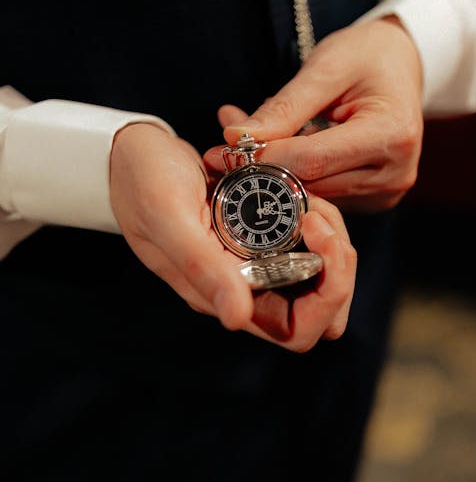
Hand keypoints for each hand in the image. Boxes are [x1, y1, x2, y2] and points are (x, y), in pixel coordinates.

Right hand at [110, 124, 355, 351]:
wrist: (132, 152)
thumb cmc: (142, 182)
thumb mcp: (169, 218)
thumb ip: (201, 268)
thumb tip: (237, 319)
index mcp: (224, 293)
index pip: (298, 328)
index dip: (327, 293)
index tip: (318, 233)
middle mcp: (243, 283)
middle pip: (319, 300)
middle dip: (337, 260)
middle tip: (319, 212)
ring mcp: (251, 258)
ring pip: (318, 267)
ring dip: (328, 232)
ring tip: (308, 193)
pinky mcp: (255, 231)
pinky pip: (303, 234)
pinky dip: (311, 209)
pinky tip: (295, 181)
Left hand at [206, 16, 422, 211]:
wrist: (400, 64)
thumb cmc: (366, 56)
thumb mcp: (325, 68)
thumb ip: (284, 108)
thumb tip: (237, 138)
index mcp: (393, 135)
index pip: (314, 160)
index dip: (266, 157)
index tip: (223, 150)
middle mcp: (395, 172)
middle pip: (312, 183)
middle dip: (264, 166)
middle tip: (224, 147)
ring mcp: (386, 190)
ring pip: (313, 192)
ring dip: (276, 172)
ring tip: (250, 140)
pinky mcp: (373, 198)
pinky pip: (323, 193)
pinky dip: (296, 174)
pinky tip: (282, 149)